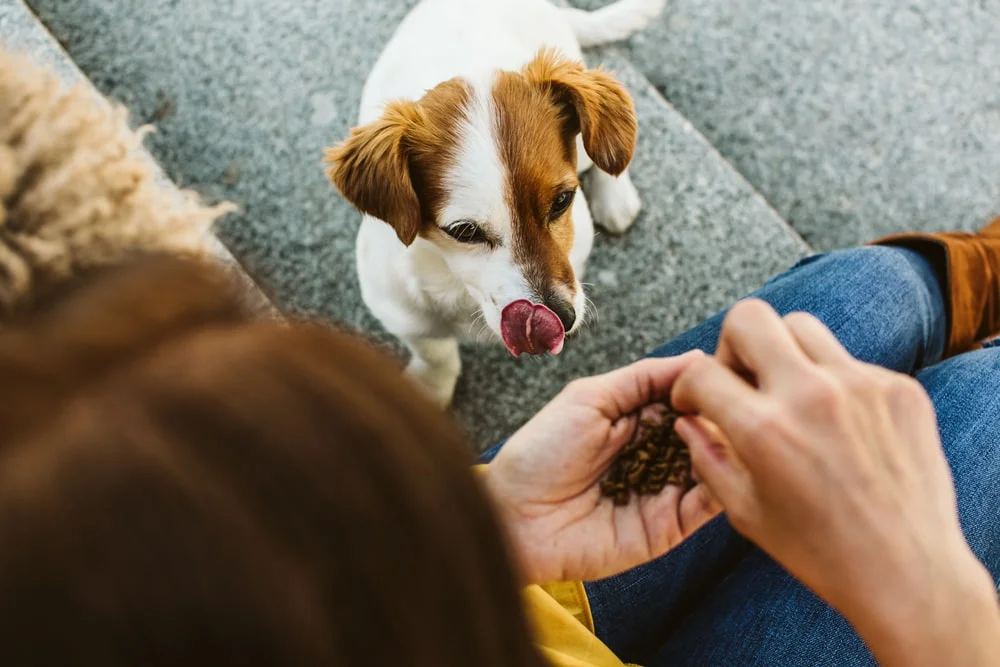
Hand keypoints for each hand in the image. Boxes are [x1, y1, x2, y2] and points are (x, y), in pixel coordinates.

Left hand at [483, 351, 720, 585]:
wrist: (512, 516)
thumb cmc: (540, 453)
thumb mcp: (590, 399)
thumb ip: (644, 378)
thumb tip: (697, 359)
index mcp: (639, 420)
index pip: (689, 400)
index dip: (712, 388)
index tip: (736, 371)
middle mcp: (658, 453)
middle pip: (708, 432)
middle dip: (726, 416)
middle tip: (742, 399)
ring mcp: (666, 491)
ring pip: (715, 467)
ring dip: (727, 447)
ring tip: (730, 427)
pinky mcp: (668, 527)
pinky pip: (706, 507)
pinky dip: (720, 485)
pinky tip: (722, 461)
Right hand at [671, 300, 999, 665]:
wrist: (908, 572)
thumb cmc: (822, 552)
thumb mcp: (745, 512)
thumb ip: (707, 457)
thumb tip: (688, 421)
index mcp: (763, 430)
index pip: (701, 371)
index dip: (687, 385)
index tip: (695, 399)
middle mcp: (810, 396)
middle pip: (748, 317)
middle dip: (729, 345)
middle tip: (739, 379)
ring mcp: (860, 386)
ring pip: (800, 326)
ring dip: (781, 352)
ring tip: (787, 394)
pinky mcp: (898, 388)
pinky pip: (848, 360)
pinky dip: (831, 382)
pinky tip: (837, 424)